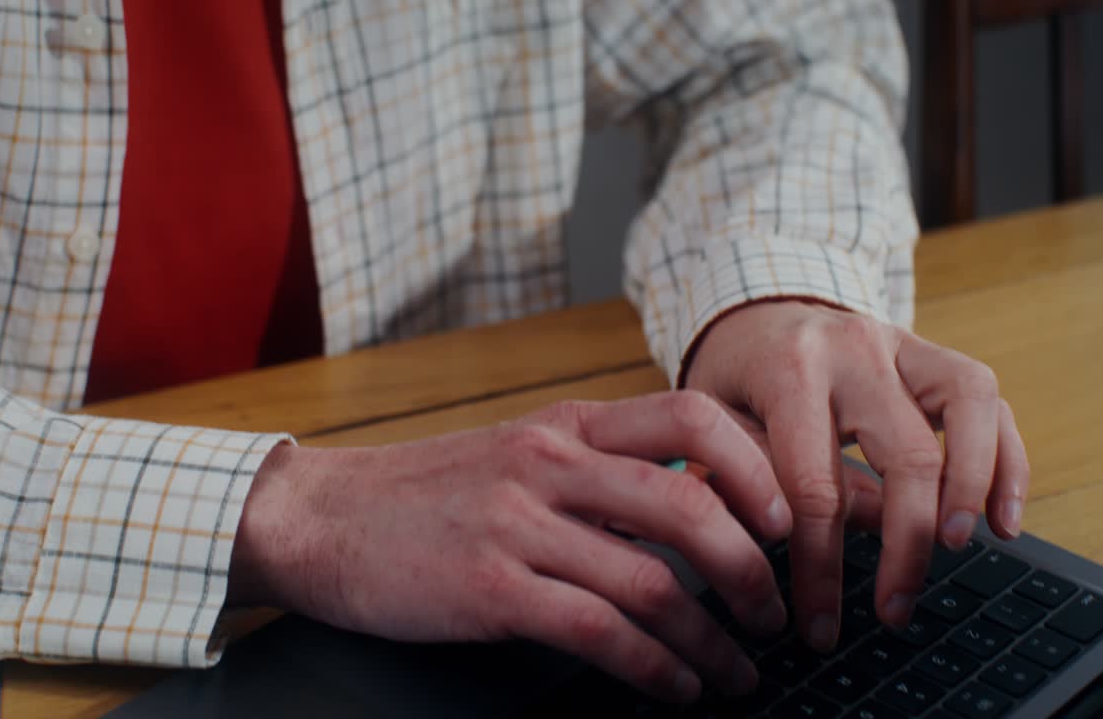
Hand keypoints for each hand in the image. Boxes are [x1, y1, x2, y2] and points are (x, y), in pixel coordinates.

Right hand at [229, 393, 795, 701]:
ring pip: (652, 580)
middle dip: (749, 568)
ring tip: (736, 670)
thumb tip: (686, 512)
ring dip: (711, 638)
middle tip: (773, 611)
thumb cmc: (423, 492)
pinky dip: (653, 666)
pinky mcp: (490, 588)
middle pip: (687, 505)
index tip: (783, 517)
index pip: (688, 416)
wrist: (320, 516)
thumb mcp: (514, 453)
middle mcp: (548, 463)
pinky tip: (675, 686)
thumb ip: (593, 472)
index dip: (753, 466)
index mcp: (564, 424)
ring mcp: (518, 524)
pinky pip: (599, 631)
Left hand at [685, 299, 1029, 652]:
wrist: (751, 312)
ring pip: (971, 404)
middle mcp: (854, 348)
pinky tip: (1003, 519)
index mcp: (788, 371)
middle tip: (895, 607)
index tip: (820, 622)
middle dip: (906, 543)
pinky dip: (1007, 460)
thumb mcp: (714, 425)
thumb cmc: (731, 380)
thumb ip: (752, 480)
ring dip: (973, 484)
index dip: (820, 564)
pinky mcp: (932, 354)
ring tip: (959, 547)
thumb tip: (802, 552)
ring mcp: (901, 343)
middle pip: (905, 452)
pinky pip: (990, 401)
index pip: (815, 484)